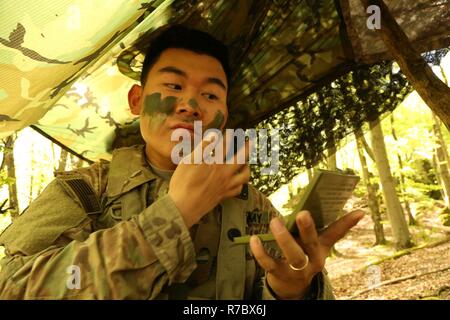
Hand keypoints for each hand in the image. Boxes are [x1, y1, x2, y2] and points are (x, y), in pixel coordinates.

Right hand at [169, 132, 250, 227]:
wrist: (183, 207)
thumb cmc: (183, 183)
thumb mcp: (189, 161)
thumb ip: (203, 148)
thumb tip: (213, 136)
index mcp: (215, 163)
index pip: (225, 146)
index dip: (228, 137)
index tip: (230, 131)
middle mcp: (224, 174)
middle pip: (241, 159)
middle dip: (247, 149)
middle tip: (251, 142)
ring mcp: (225, 186)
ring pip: (244, 176)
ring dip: (247, 167)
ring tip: (247, 163)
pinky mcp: (223, 196)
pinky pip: (238, 189)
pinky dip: (241, 184)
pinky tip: (239, 181)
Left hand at [250, 210, 364, 298]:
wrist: (291, 287)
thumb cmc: (303, 256)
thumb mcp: (316, 245)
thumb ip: (327, 229)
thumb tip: (354, 212)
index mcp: (320, 249)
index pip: (336, 234)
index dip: (347, 223)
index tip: (360, 211)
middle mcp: (311, 259)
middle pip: (311, 244)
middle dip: (308, 229)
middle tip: (302, 212)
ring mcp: (296, 269)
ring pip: (292, 255)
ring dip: (283, 238)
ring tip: (274, 221)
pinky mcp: (278, 274)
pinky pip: (269, 263)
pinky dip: (260, 252)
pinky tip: (254, 239)